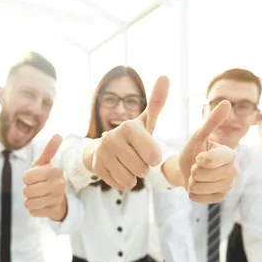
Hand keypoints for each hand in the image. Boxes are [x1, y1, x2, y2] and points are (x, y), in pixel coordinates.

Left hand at [23, 134, 66, 220]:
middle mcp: (58, 184)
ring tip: (38, 196)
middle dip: (27, 190)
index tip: (35, 178)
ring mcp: (57, 198)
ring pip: (29, 202)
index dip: (27, 178)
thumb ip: (49, 150)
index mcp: (54, 170)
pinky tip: (41, 204)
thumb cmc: (46, 177)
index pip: (26, 177)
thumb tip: (58, 135)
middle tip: (36, 188)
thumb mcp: (44, 163)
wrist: (58, 198)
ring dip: (30, 200)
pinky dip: (34, 209)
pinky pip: (32, 212)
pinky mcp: (53, 211)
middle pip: (27, 190)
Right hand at [90, 76, 169, 190]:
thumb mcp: (146, 121)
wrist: (103, 148)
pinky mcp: (96, 167)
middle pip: (143, 169)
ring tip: (128, 164)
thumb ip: (157, 102)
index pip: (154, 157)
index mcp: (129, 127)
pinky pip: (120, 185)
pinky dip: (123, 182)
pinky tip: (118, 170)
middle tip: (136, 157)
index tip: (147, 150)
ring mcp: (103, 153)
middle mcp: (113, 138)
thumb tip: (165, 76)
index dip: (154, 158)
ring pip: (131, 179)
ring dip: (134, 176)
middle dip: (143, 167)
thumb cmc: (132, 136)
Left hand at [180, 101, 237, 202]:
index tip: (197, 158)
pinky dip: (194, 194)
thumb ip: (212, 122)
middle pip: (209, 175)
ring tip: (194, 177)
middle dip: (195, 171)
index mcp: (230, 154)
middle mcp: (234, 170)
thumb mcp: (198, 136)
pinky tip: (195, 187)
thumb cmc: (193, 151)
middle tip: (194, 167)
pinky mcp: (221, 197)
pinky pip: (204, 198)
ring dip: (193, 183)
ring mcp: (229, 185)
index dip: (203, 160)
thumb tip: (227, 102)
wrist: (185, 170)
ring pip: (205, 187)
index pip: (217, 158)